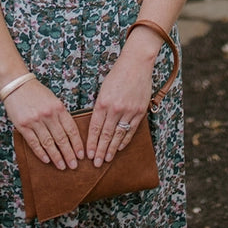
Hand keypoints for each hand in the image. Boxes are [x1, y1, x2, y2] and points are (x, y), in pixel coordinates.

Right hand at [3, 79, 84, 170]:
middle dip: (69, 154)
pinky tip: (46, 160)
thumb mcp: (53, 100)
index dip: (77, 143)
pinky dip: (41, 153)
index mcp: (58, 107)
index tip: (81, 155)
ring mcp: (35, 121)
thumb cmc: (36, 92)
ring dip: (56, 157)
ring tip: (62, 166)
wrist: (16, 84)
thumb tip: (69, 134)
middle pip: (61, 139)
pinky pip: (34, 143)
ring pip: (48, 143)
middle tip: (74, 166)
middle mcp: (48, 115)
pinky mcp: (23, 126)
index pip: (71, 129)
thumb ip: (60, 115)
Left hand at [86, 48, 154, 167]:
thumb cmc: (117, 74)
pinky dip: (125, 140)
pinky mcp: (139, 111)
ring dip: (111, 149)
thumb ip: (100, 107)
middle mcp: (115, 108)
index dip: (92, 142)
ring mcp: (128, 111)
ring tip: (106, 159)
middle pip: (106, 134)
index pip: (95, 127)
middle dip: (100, 150)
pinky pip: (131, 130)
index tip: (88, 154)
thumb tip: (97, 125)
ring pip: (118, 135)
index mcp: (103, 102)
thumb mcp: (103, 89)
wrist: (137, 64)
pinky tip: (119, 148)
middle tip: (95, 163)